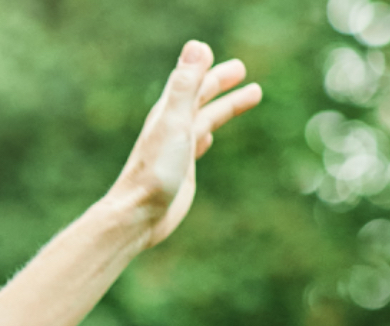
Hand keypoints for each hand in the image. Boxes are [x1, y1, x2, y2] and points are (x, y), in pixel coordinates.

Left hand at [109, 40, 262, 249]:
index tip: (216, 55)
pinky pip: (196, 146)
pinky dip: (206, 135)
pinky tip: (208, 138)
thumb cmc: (155, 171)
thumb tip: (197, 46)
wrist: (138, 215)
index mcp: (169, 113)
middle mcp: (171, 129)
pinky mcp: (181, 171)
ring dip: (223, 107)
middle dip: (220, 83)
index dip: (205, 67)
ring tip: (251, 96)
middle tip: (243, 70)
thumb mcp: (174, 122)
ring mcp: (176, 150)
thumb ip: (185, 86)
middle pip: (200, 98)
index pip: (190, 81)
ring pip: (204, 120)